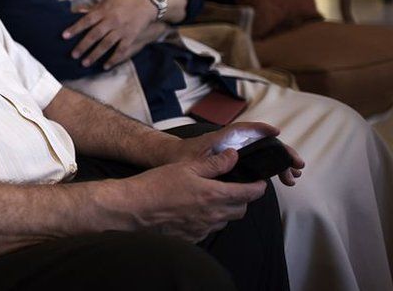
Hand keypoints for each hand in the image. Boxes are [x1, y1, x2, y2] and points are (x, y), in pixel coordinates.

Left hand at [62, 0, 157, 68]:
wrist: (147, 3)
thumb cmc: (124, 1)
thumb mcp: (108, 0)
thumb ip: (93, 8)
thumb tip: (76, 12)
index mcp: (104, 10)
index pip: (87, 20)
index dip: (75, 28)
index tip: (65, 36)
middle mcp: (112, 20)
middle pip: (95, 34)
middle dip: (83, 45)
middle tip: (73, 55)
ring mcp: (122, 29)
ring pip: (106, 44)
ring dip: (95, 54)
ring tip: (85, 63)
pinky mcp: (131, 37)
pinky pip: (121, 50)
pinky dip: (113, 59)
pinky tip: (105, 66)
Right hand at [123, 150, 267, 242]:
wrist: (134, 208)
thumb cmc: (156, 185)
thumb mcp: (186, 166)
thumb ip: (213, 163)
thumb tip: (233, 156)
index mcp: (215, 195)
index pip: (250, 193)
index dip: (258, 187)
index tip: (259, 182)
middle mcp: (213, 215)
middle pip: (241, 210)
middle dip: (243, 199)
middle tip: (234, 188)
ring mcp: (203, 229)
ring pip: (226, 221)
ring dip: (226, 210)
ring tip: (212, 199)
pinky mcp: (192, 237)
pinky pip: (209, 230)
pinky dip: (209, 220)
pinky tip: (195, 211)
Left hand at [165, 122, 304, 185]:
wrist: (169, 163)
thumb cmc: (180, 159)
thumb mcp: (194, 160)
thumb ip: (212, 158)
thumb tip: (234, 154)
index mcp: (221, 139)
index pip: (244, 129)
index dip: (260, 129)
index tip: (276, 132)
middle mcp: (231, 145)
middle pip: (261, 144)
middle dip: (280, 153)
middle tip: (297, 165)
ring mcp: (234, 155)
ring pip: (262, 156)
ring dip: (278, 164)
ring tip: (292, 176)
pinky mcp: (235, 165)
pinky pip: (257, 165)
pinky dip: (270, 171)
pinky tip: (280, 180)